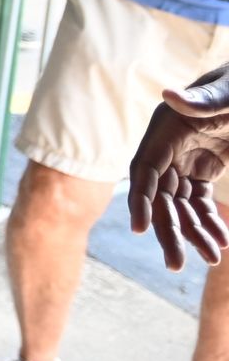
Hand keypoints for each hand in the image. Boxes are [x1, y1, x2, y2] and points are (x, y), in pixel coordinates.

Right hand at [130, 65, 228, 270]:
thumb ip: (203, 98)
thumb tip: (169, 95)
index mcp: (166, 127)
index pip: (144, 169)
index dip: (140, 199)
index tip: (140, 229)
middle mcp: (168, 145)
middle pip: (159, 194)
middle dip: (168, 229)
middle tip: (176, 266)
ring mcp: (184, 157)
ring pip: (179, 203)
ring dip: (193, 231)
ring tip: (212, 258)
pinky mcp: (201, 166)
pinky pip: (198, 200)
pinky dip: (208, 220)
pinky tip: (221, 241)